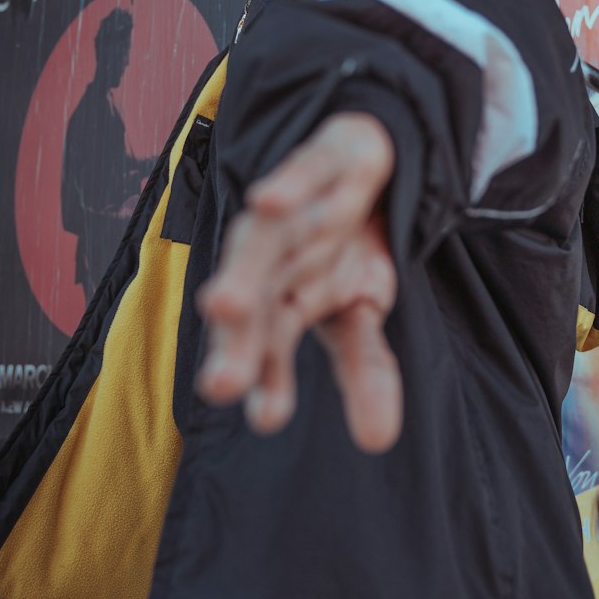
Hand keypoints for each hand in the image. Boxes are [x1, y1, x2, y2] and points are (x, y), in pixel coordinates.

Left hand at [197, 113, 401, 451]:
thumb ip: (365, 372)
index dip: (267, 378)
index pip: (269, 345)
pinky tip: (266, 202)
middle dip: (237, 341)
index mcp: (283, 297)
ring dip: (243, 270)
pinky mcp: (323, 161)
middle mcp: (278, 257)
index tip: (265, 420)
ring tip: (223, 307)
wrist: (357, 156)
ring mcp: (296, 209)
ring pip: (264, 239)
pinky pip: (303, 172)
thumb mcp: (361, 309)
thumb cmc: (341, 246)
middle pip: (254, 300)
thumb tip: (377, 442)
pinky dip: (285, 187)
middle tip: (221, 386)